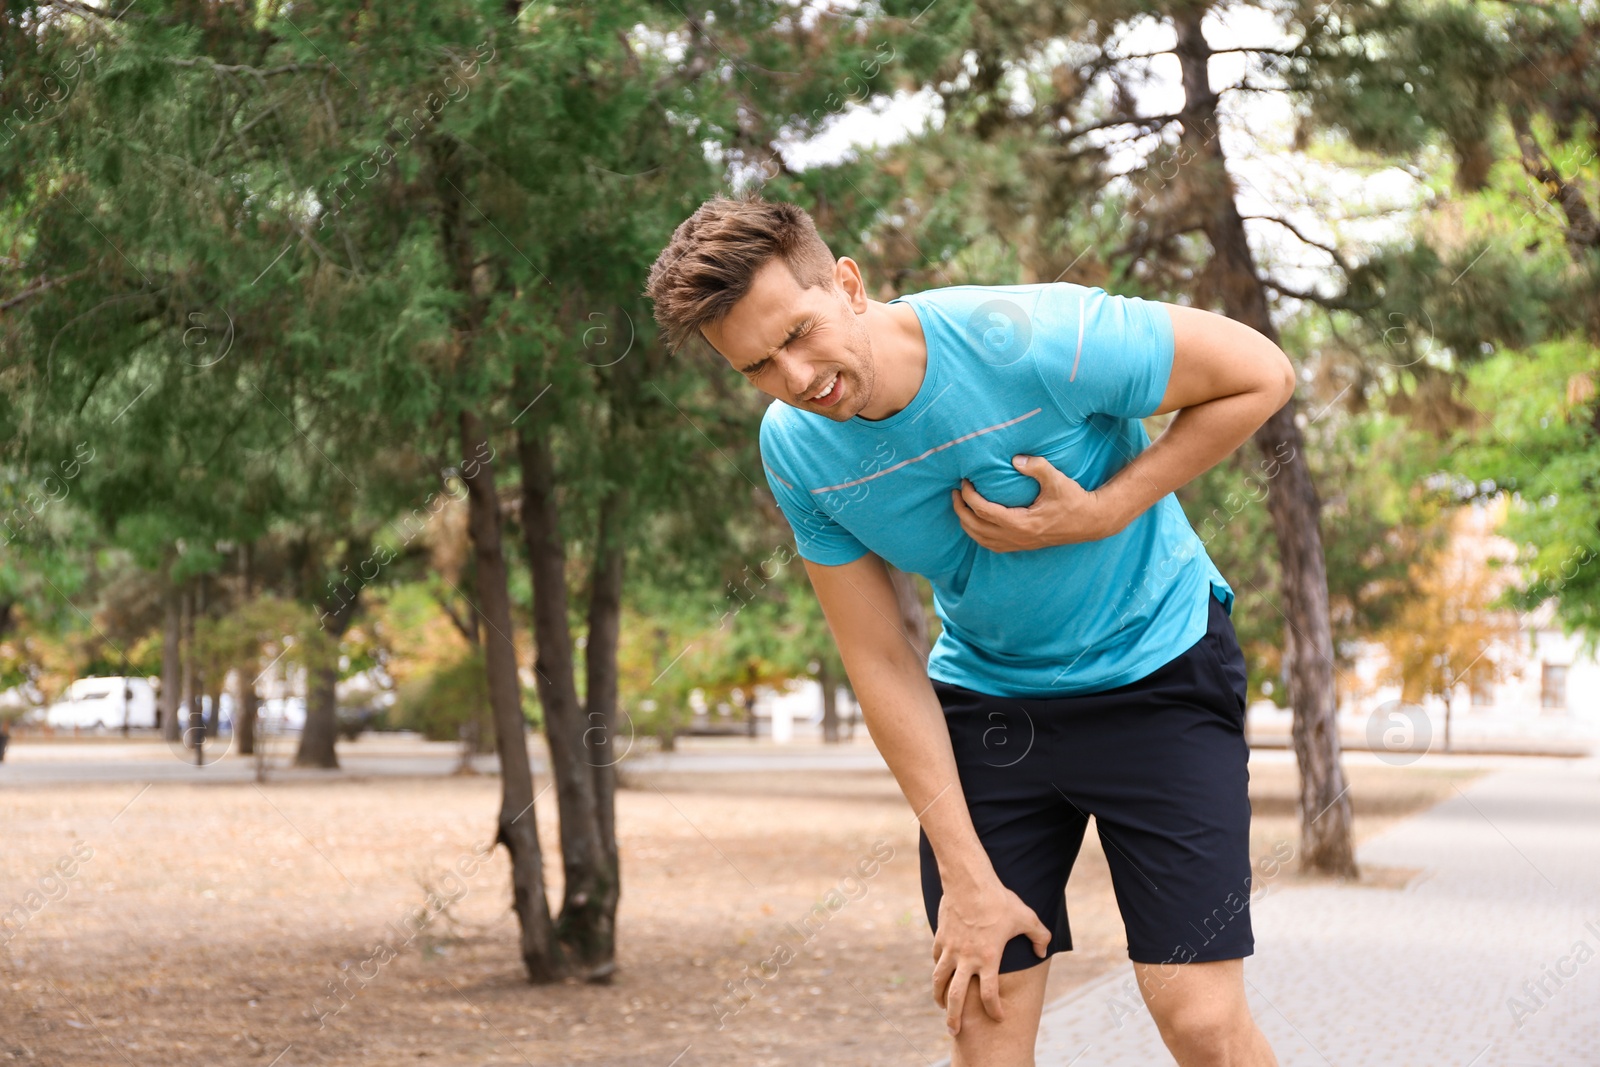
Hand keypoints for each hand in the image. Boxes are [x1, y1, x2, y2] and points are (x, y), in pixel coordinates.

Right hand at [930, 877, 1051, 1034]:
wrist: (969, 881)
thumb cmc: (999, 900)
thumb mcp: (1026, 917)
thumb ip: (1040, 936)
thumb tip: (1043, 951)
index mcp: (989, 958)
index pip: (989, 994)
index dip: (994, 1010)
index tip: (997, 1016)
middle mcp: (967, 958)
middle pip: (955, 996)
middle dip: (954, 1017)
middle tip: (954, 1030)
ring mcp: (951, 949)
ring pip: (939, 980)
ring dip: (939, 996)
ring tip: (941, 1006)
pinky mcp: (941, 938)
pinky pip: (936, 959)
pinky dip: (937, 969)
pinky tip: (940, 972)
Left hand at [951, 455, 1122, 551]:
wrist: (1091, 522)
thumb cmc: (1074, 499)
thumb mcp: (1057, 480)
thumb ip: (1037, 467)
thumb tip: (1015, 458)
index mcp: (1022, 523)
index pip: (984, 511)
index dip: (969, 496)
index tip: (964, 482)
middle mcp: (1017, 537)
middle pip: (976, 527)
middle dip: (961, 510)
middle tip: (954, 492)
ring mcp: (1019, 544)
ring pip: (981, 540)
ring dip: (966, 524)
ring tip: (959, 506)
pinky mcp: (1022, 546)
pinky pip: (992, 545)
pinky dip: (978, 535)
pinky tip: (975, 523)